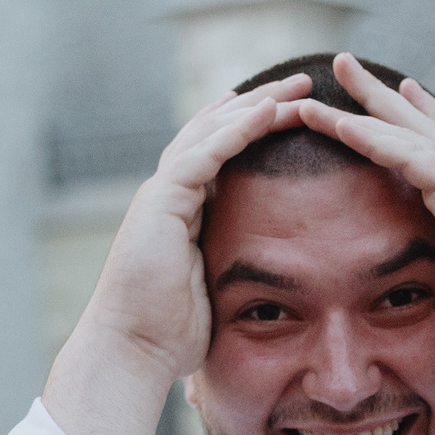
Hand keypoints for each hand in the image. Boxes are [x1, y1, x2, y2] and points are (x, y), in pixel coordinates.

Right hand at [67, 76, 312, 387]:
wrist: (132, 350)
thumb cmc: (169, 334)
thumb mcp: (210, 288)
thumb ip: (227, 263)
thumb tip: (260, 277)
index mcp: (181, 211)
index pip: (218, 153)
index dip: (251, 127)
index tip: (287, 110)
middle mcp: (168, 193)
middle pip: (216, 130)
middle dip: (260, 103)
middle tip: (302, 84)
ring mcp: (162, 194)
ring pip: (212, 131)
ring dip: (257, 105)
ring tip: (297, 88)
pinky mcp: (161, 201)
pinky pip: (205, 153)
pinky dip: (238, 130)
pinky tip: (269, 110)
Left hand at [290, 54, 434, 360]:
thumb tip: (414, 286)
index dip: (414, 119)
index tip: (394, 93)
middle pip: (420, 126)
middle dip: (382, 94)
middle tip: (346, 64)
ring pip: (409, 132)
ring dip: (367, 103)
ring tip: (335, 71)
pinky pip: (411, 156)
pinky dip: (375, 137)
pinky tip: (343, 123)